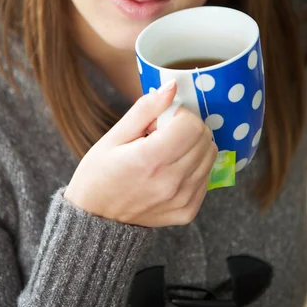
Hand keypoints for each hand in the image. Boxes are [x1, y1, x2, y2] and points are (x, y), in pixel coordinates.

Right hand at [64, 81, 217, 227]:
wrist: (96, 219)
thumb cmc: (99, 174)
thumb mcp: (114, 136)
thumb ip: (146, 109)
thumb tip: (172, 87)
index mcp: (150, 159)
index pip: (192, 125)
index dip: (178, 115)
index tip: (160, 121)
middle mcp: (171, 182)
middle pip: (204, 138)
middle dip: (188, 128)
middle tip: (163, 135)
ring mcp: (182, 199)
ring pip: (210, 156)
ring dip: (193, 146)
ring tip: (166, 153)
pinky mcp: (188, 211)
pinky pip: (206, 177)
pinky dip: (194, 166)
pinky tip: (171, 169)